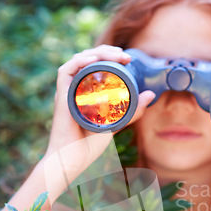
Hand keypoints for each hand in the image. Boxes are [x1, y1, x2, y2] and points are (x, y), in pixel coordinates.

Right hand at [44, 44, 154, 177]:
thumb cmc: (90, 145)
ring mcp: (67, 91)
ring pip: (78, 61)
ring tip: (115, 55)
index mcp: (85, 92)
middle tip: (125, 55)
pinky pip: (66, 71)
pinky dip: (79, 62)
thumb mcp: (117, 123)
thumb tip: (150, 94)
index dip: (110, 57)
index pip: (95, 66)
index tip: (127, 59)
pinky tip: (94, 60)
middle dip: (106, 51)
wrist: (74, 159)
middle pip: (88, 59)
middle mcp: (75, 88)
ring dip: (97, 53)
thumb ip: (133, 110)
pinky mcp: (60, 95)